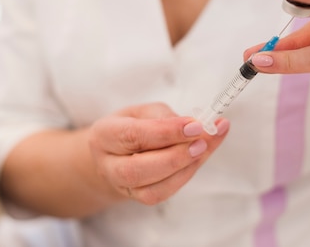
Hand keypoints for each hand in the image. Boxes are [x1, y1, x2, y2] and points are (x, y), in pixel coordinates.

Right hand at [87, 102, 228, 204]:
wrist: (113, 155)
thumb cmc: (130, 126)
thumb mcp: (142, 111)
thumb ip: (164, 116)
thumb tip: (195, 127)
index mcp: (104, 135)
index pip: (133, 135)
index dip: (166, 132)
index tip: (195, 126)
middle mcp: (108, 165)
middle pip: (137, 169)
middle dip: (175, 156)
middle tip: (202, 141)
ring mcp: (121, 186)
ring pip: (152, 189)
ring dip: (184, 169)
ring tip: (205, 148)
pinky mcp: (138, 198)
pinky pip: (162, 194)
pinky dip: (183, 177)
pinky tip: (197, 160)